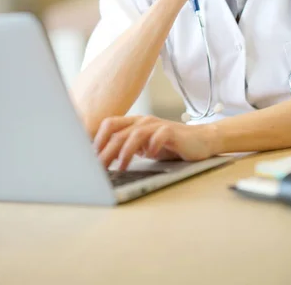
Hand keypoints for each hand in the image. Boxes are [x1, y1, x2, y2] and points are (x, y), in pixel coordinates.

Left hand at [93, 115, 216, 170]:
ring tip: (121, 167)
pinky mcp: (172, 132)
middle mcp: (143, 121)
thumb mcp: (144, 146)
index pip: (109, 124)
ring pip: (135, 134)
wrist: (200, 140)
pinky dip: (152, 145)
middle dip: (106, 151)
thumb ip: (128, 148)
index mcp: (134, 123)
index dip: (97, 140)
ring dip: (125, 152)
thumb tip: (105, 160)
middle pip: (118, 132)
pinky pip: (159, 135)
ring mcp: (157, 125)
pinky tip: (150, 156)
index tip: (89, 158)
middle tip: (98, 168)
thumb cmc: (170, 145)